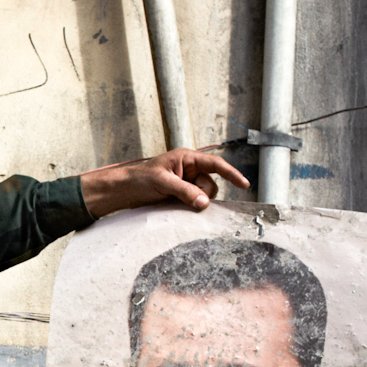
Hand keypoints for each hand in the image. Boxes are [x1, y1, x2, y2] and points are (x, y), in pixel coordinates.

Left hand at [79, 148, 249, 218]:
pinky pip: (194, 203)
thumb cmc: (138, 179)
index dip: (231, 174)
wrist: (121, 191)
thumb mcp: (162, 182)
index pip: (215, 165)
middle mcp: (188, 170)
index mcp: (186, 158)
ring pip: (203, 197)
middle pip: (210, 185)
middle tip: (182, 197)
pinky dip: (191, 207)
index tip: (244, 184)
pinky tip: (177, 207)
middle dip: (203, 194)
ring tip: (174, 201)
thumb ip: (185, 191)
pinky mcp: (179, 196)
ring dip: (195, 202)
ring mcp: (185, 184)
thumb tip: (205, 203)